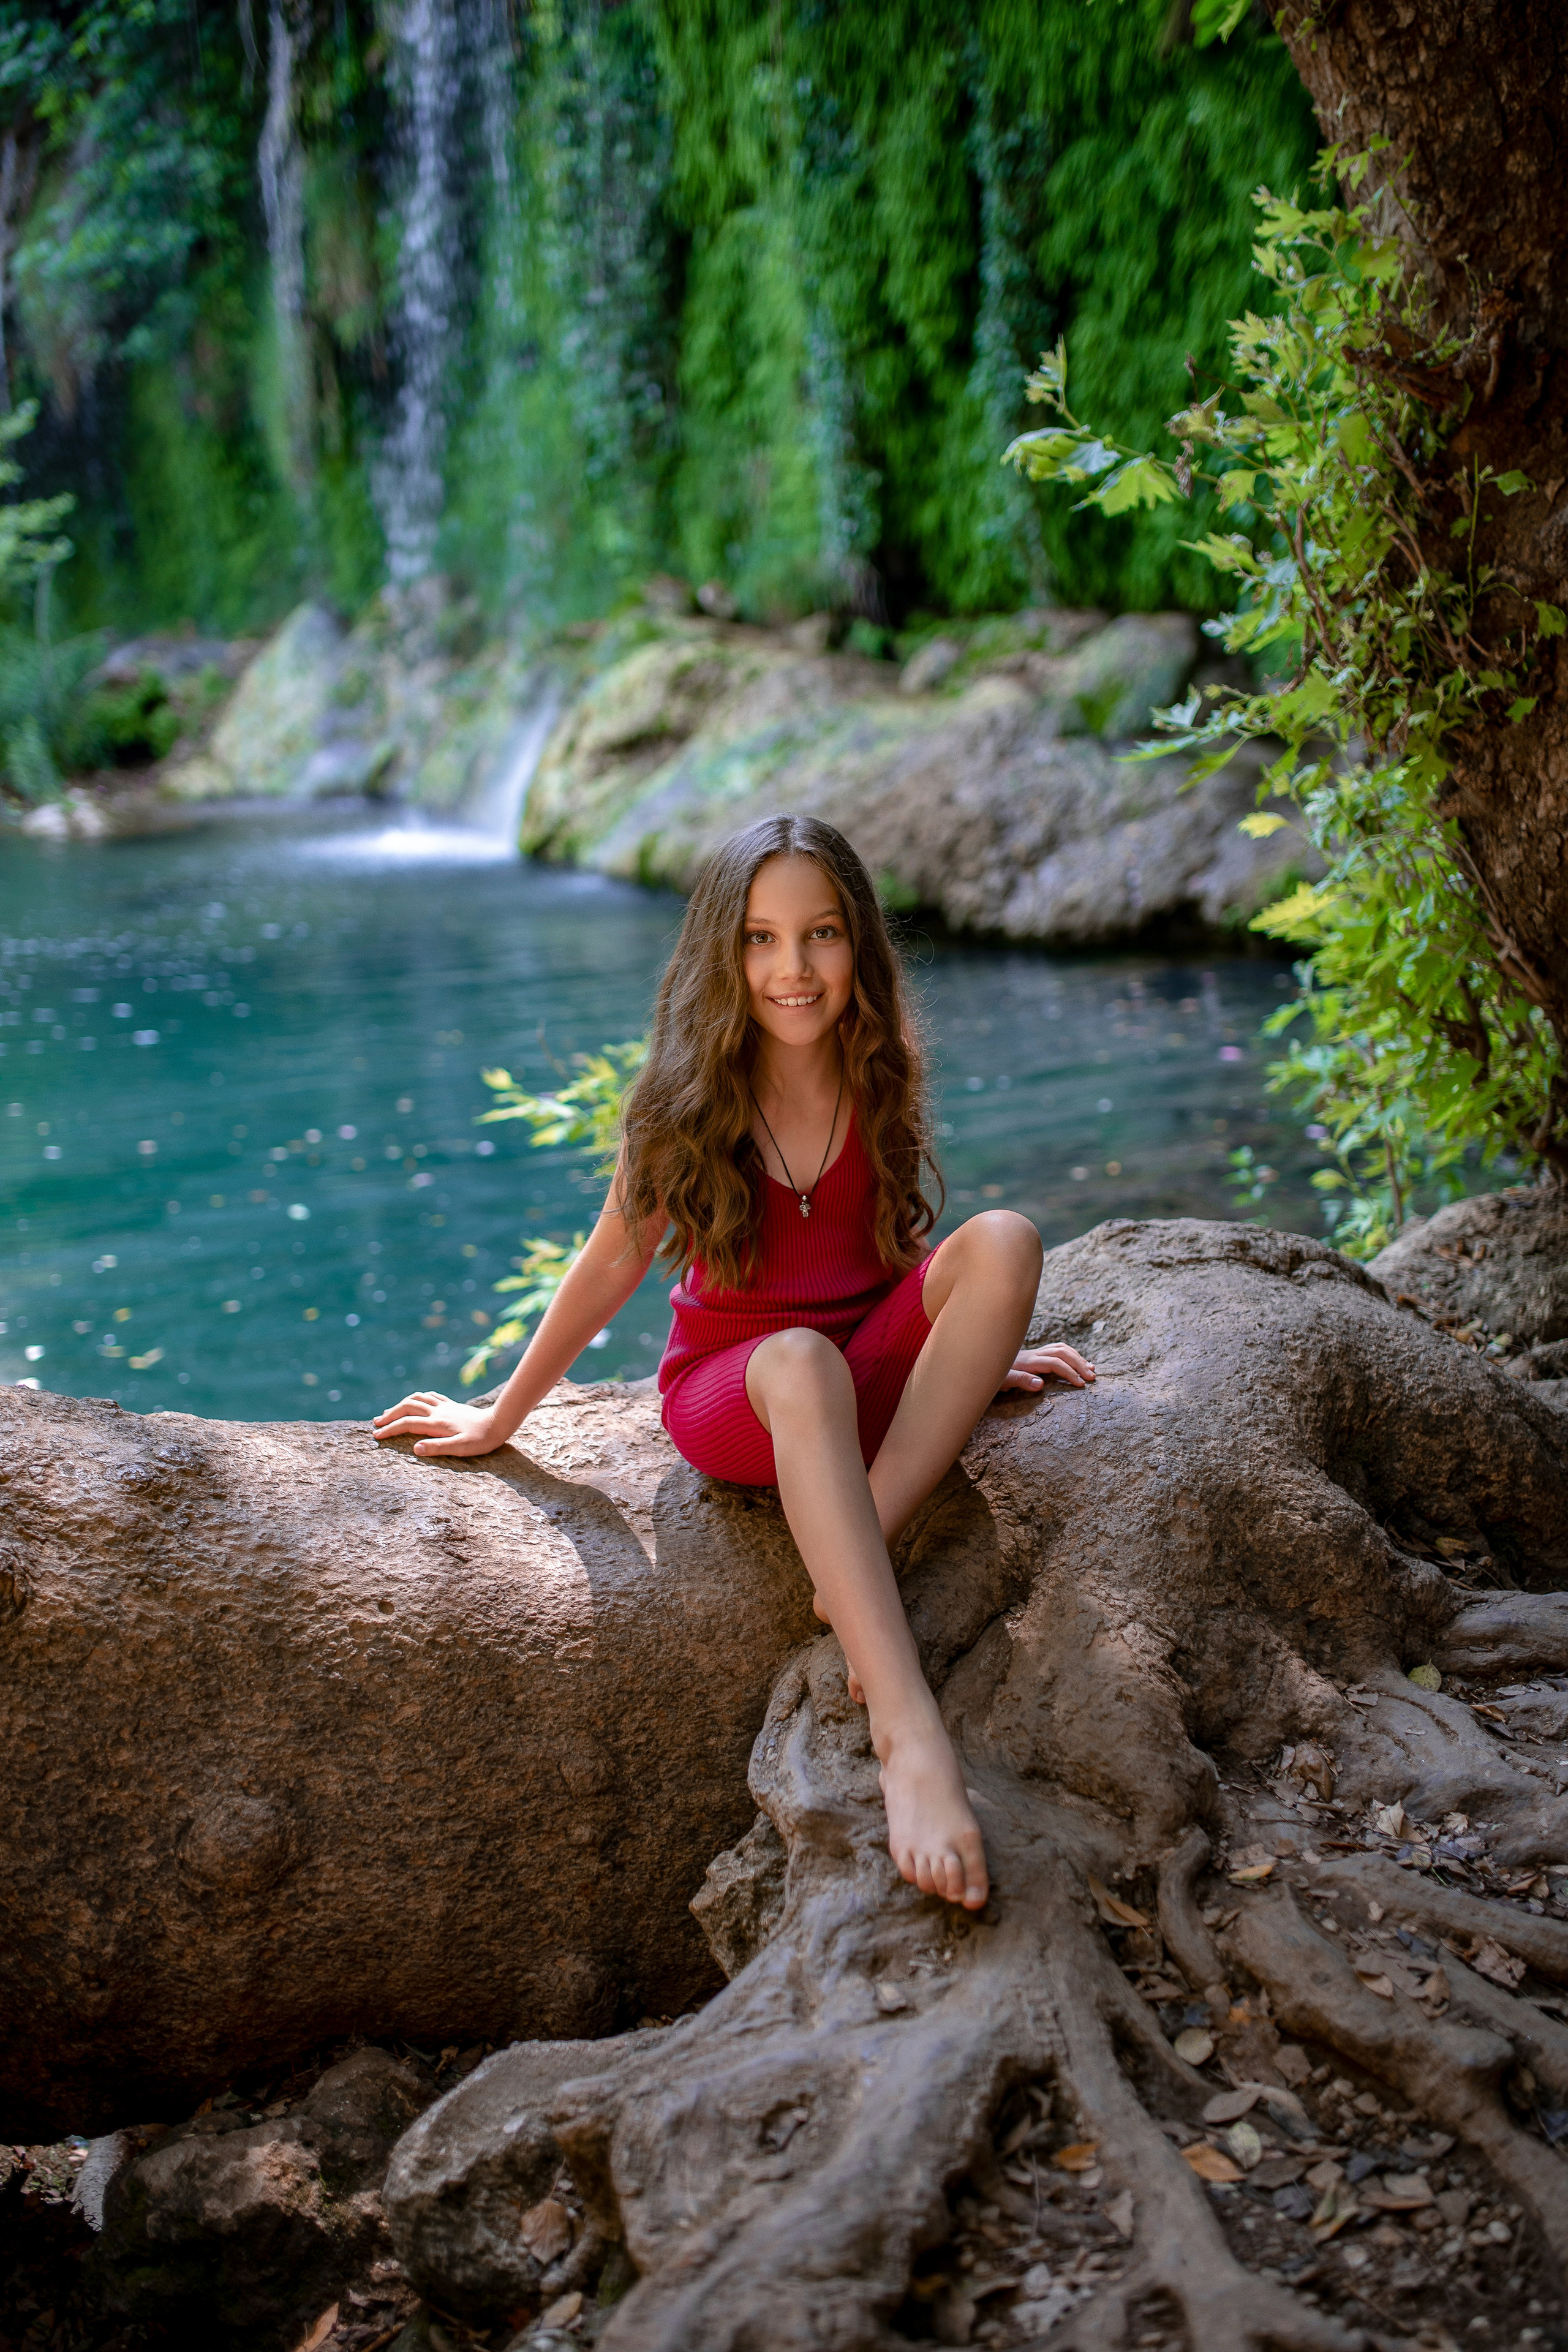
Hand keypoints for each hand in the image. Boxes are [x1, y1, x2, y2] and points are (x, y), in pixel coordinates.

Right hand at [371, 1390, 503, 1456]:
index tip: (376, 1436)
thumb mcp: (460, 1448)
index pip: (406, 1424)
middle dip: (390, 1414)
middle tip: (376, 1423)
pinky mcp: (452, 1405)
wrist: (499, 1423)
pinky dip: (418, 1397)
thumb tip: (415, 1449)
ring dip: (401, 1403)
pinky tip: (416, 1401)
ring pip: (417, 1398)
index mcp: (437, 1424)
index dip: (389, 1429)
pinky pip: (430, 1396)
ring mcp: (444, 1406)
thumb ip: (437, 1448)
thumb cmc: (481, 1440)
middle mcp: (438, 1412)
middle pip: (407, 1407)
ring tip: (390, 1411)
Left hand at [998, 1342, 1094, 1393]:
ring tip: (1090, 1369)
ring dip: (1077, 1358)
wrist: (982, 1364)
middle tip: (1092, 1377)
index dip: (1069, 1373)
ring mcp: (1035, 1353)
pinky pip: (1057, 1350)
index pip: (1055, 1363)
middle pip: (1062, 1352)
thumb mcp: (1003, 1382)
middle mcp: (1033, 1354)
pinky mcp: (1035, 1354)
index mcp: (1028, 1362)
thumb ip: (1021, 1381)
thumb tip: (1041, 1384)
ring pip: (1061, 1349)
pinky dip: (1070, 1355)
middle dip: (1079, 1363)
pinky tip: (1077, 1362)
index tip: (1081, 1384)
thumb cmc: (992, 1376)